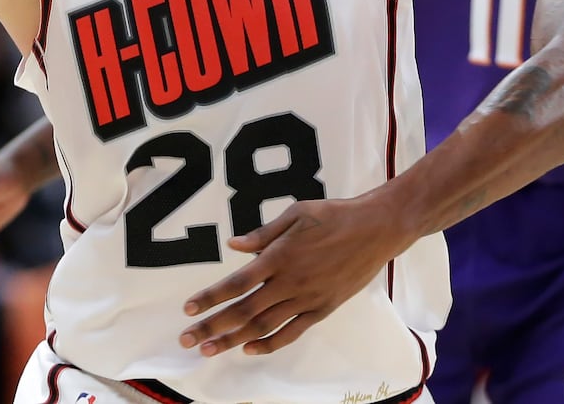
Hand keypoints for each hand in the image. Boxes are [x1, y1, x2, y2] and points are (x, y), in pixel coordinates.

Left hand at [178, 195, 410, 357]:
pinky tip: (249, 348)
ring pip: (263, 326)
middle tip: (187, 340)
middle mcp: (290, 281)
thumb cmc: (334, 215)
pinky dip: (269, 343)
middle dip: (212, 327)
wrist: (376, 229)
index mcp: (280, 256)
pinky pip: (291, 332)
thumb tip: (233, 246)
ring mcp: (307, 298)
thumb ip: (262, 234)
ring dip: (233, 340)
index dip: (210, 297)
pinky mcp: (322, 308)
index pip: (236, 282)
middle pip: (243, 310)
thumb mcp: (296, 213)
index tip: (188, 309)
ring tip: (209, 350)